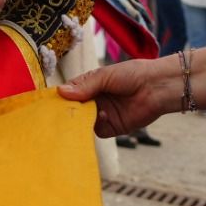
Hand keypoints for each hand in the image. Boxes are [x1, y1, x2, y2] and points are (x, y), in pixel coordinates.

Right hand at [58, 58, 177, 136]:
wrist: (157, 87)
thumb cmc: (132, 74)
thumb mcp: (105, 76)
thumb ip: (84, 86)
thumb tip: (61, 92)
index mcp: (90, 85)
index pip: (69, 92)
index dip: (60, 97)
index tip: (49, 102)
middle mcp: (94, 100)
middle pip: (74, 109)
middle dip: (67, 111)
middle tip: (58, 113)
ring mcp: (102, 114)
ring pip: (83, 122)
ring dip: (79, 120)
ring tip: (77, 116)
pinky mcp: (112, 127)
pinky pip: (97, 130)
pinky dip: (95, 126)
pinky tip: (102, 115)